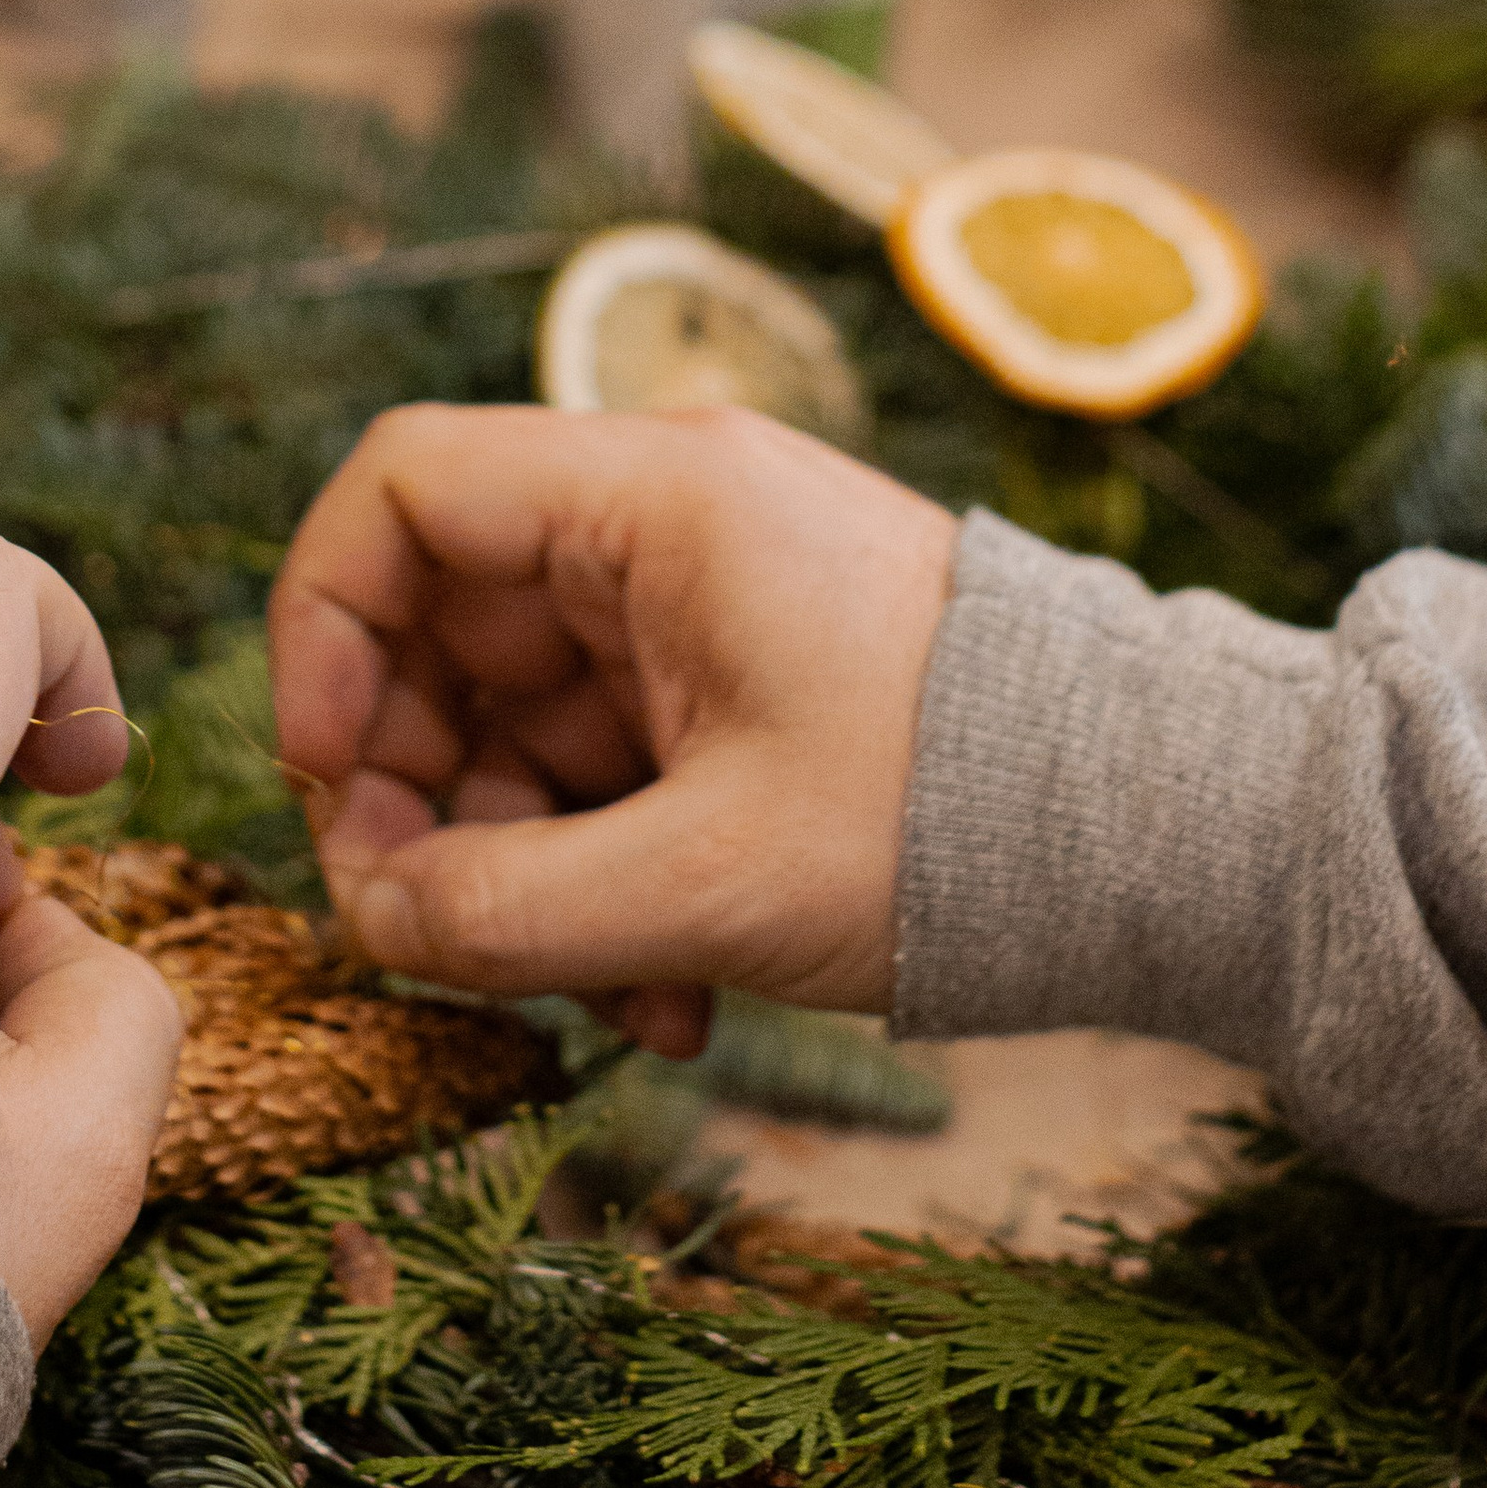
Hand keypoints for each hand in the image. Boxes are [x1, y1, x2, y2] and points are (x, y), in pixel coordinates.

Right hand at [269, 404, 957, 1057]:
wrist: (1163, 833)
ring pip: (516, 719)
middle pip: (441, 625)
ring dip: (521, 868)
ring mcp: (701, 603)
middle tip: (428, 933)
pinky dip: (602, 875)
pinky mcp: (739, 683)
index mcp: (655, 498)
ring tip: (605, 1000)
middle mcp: (665, 522)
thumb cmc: (953, 815)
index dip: (323, 623)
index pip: (406, 487)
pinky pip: (604, 764)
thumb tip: (372, 925)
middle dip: (416, 795)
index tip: (326, 776)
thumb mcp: (708, 883)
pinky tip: (669, 996)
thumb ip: (508, 910)